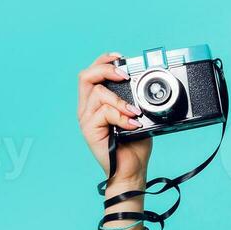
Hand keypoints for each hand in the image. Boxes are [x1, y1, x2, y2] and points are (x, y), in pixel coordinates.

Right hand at [78, 52, 150, 185]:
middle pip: (86, 76)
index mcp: (96, 103)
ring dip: (120, 100)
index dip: (104, 61)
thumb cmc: (133, 146)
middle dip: (106, 69)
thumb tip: (145, 84)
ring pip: (98, 93)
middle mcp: (87, 109)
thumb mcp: (137, 116)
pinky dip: (121, 116)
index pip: (92, 73)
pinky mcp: (89, 130)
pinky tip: (132, 125)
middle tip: (124, 76)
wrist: (130, 172)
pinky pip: (104, 112)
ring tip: (134, 113)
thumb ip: (134, 100)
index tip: (121, 58)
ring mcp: (86, 119)